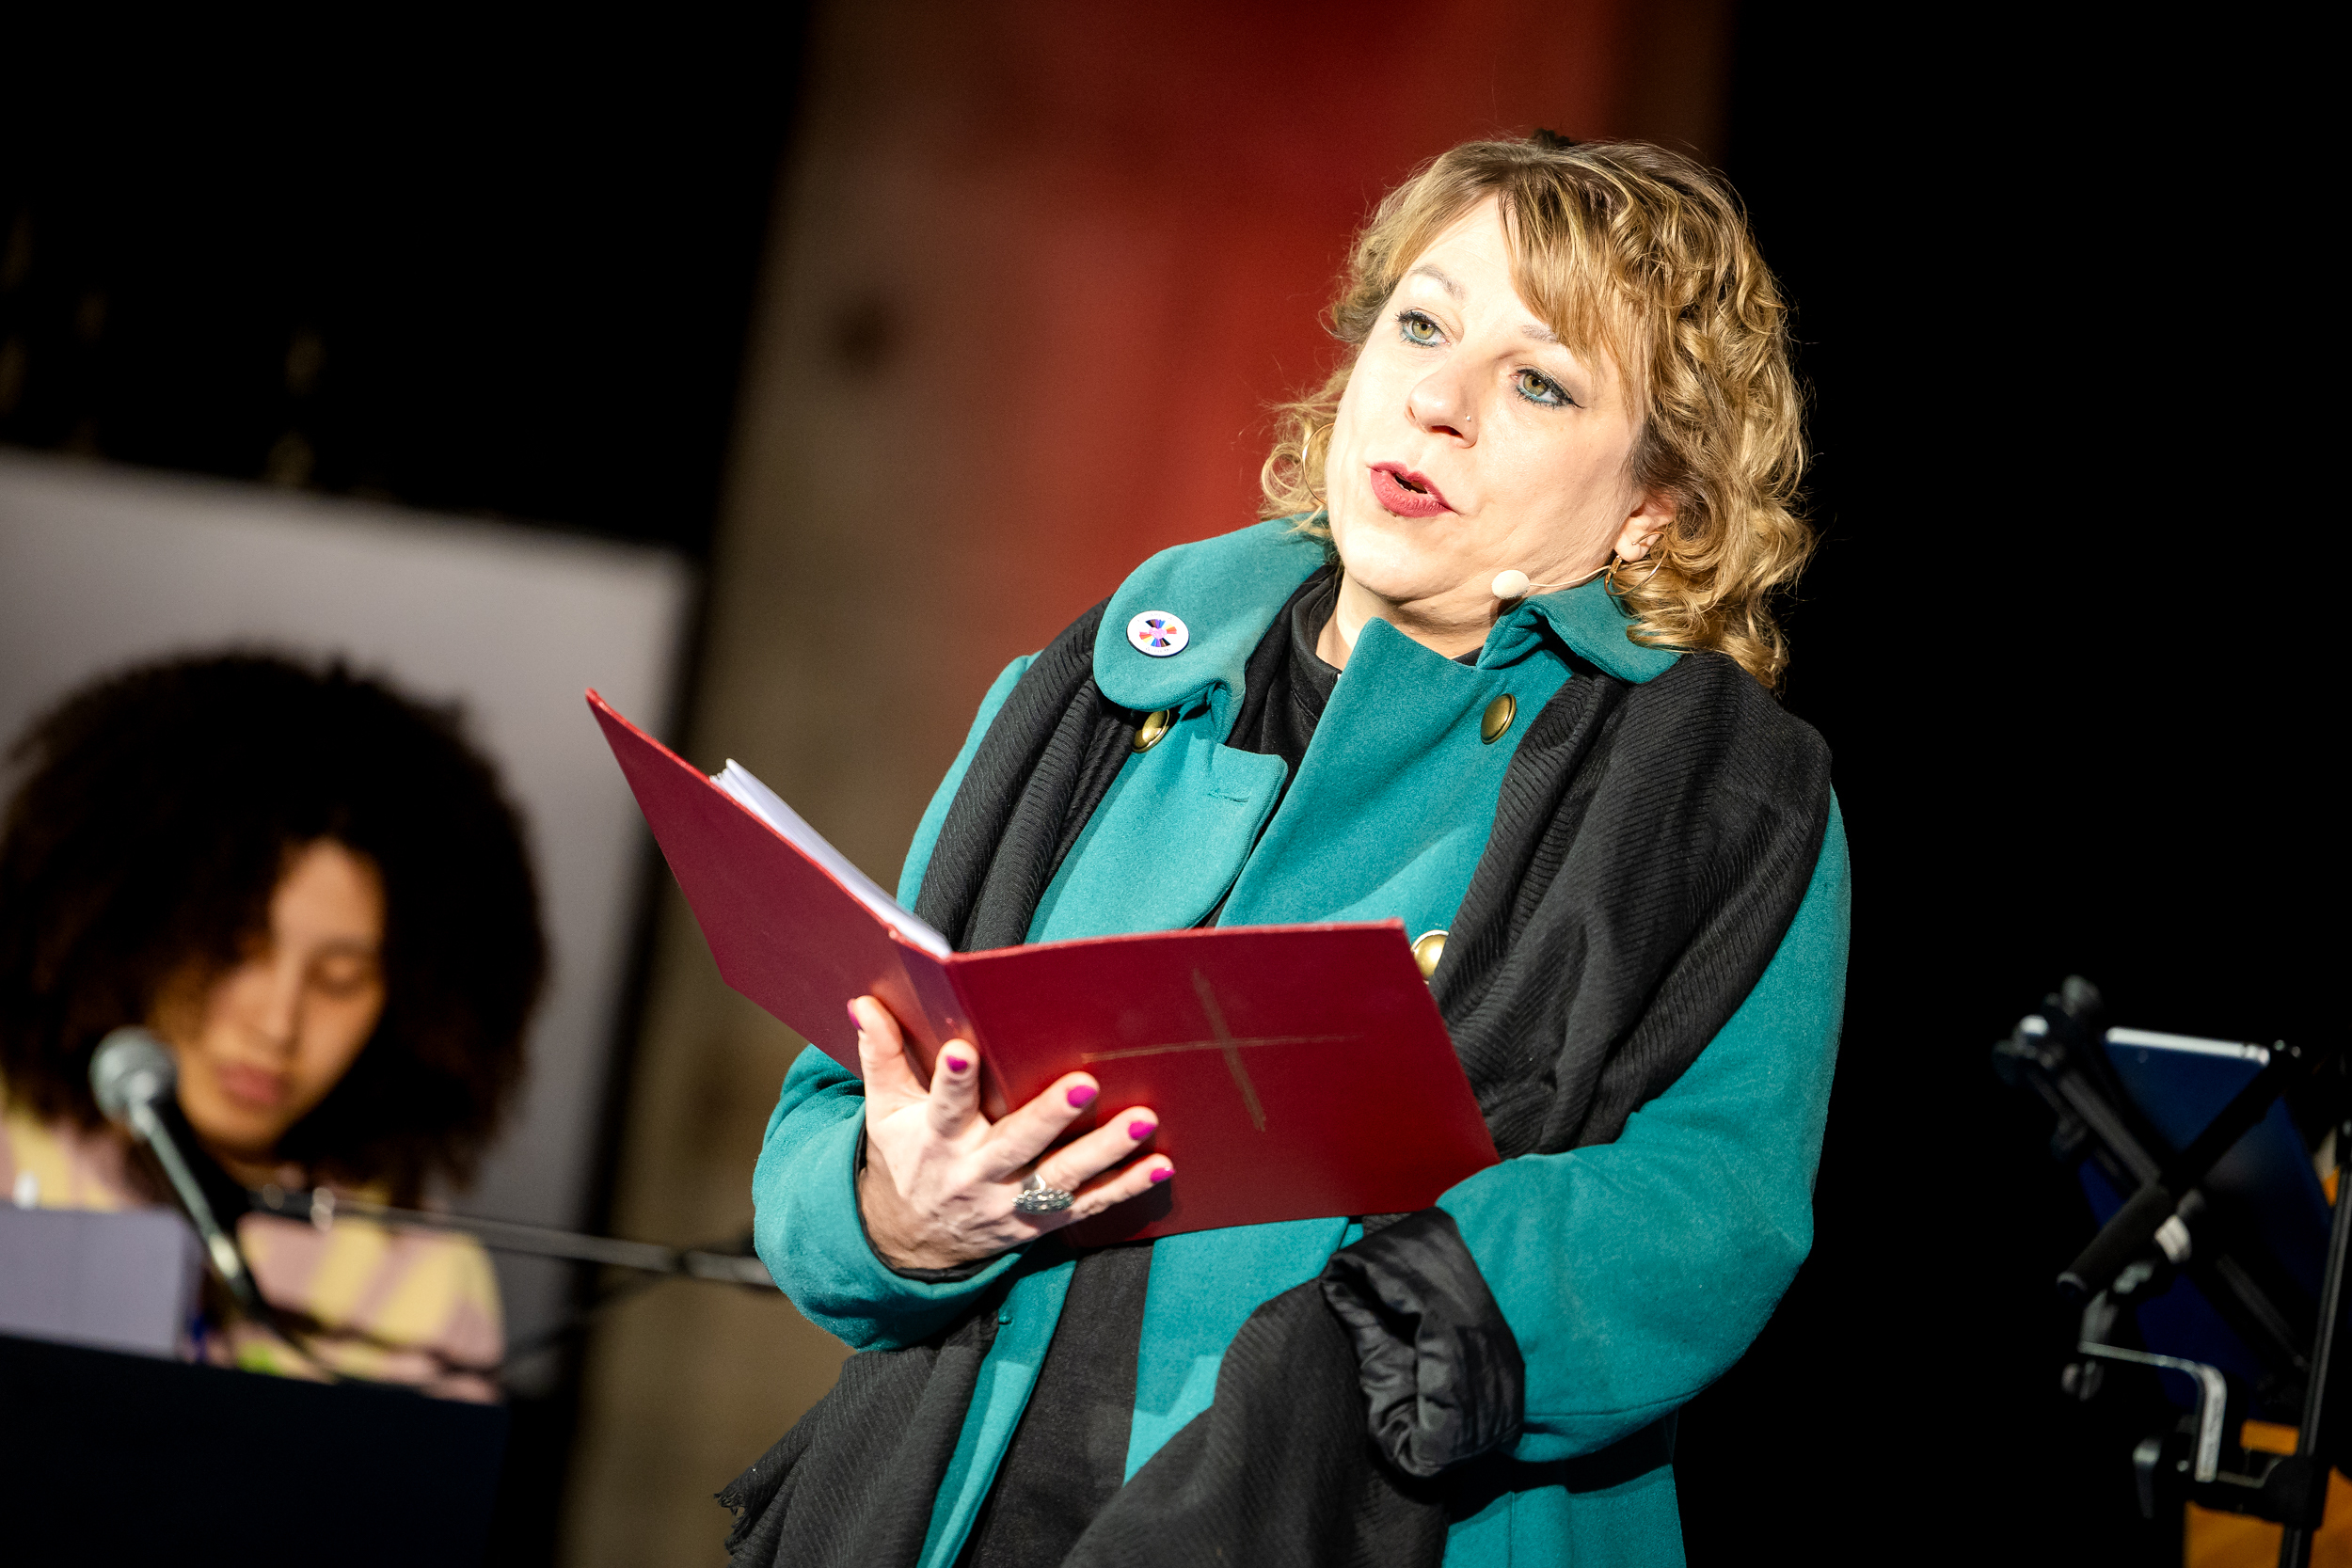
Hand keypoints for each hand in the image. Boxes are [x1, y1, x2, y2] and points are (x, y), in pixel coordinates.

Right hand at [850, 995, 1171, 1270]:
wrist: (912, 1240)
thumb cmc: (907, 1156)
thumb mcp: (885, 1111)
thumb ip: (881, 1055)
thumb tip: (862, 1003)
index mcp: (937, 1140)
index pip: (943, 1107)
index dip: (951, 1081)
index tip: (962, 1051)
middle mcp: (977, 1174)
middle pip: (1016, 1144)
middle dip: (1050, 1115)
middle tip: (1085, 1084)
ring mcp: (1012, 1202)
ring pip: (1062, 1177)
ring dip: (1106, 1151)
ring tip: (1143, 1120)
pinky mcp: (1041, 1222)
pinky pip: (1089, 1206)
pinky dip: (1127, 1188)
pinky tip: (1162, 1166)